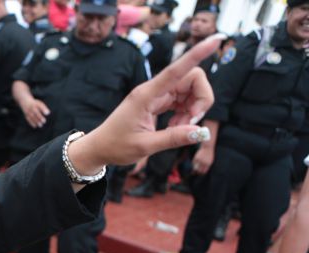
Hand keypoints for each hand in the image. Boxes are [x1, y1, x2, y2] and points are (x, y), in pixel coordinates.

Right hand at [20, 97, 50, 128]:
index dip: (44, 109)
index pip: (40, 106)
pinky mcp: (26, 115)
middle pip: (36, 112)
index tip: (47, 113)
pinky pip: (28, 119)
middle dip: (40, 117)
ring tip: (41, 125)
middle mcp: (32, 107)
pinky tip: (35, 126)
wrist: (25, 102)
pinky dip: (31, 123)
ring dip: (36, 121)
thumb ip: (43, 108)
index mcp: (36, 103)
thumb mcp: (39, 103)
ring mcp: (28, 111)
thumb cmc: (35, 104)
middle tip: (44, 121)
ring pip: (32, 116)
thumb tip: (48, 113)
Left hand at [68, 34, 222, 172]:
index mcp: (146, 95)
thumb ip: (172, 138)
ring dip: (192, 110)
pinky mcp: (159, 102)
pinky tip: (175, 127)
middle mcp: (153, 90)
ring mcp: (157, 94)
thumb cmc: (116, 146)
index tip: (216, 40)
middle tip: (190, 123)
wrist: (99, 148)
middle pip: (192, 78)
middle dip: (200, 100)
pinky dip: (186, 114)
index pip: (177, 70)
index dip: (197, 54)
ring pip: (190, 90)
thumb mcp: (144, 146)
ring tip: (177, 129)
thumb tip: (200, 132)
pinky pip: (183, 100)